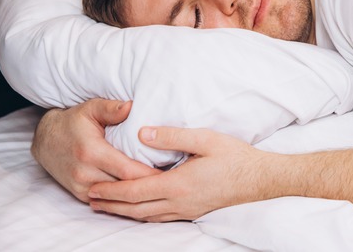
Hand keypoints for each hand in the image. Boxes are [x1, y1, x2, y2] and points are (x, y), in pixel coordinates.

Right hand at [30, 99, 159, 201]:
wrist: (45, 140)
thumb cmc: (73, 122)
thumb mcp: (91, 108)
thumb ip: (112, 108)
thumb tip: (131, 105)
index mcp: (92, 152)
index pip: (128, 170)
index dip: (151, 174)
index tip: (172, 173)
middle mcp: (85, 173)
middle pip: (126, 186)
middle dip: (150, 186)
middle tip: (174, 183)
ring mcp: (81, 186)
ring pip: (118, 197)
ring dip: (138, 193)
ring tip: (162, 189)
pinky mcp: (80, 194)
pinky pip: (108, 200)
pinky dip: (124, 198)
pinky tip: (142, 193)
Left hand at [88, 126, 270, 221]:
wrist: (261, 179)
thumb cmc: (236, 157)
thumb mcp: (205, 139)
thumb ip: (173, 136)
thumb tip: (143, 133)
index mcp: (178, 184)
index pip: (136, 190)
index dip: (112, 190)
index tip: (93, 187)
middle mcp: (179, 202)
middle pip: (136, 208)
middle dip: (112, 204)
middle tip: (91, 199)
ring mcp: (187, 210)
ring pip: (147, 217)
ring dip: (125, 212)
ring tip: (108, 206)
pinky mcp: (195, 212)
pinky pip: (161, 218)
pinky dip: (143, 215)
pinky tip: (140, 211)